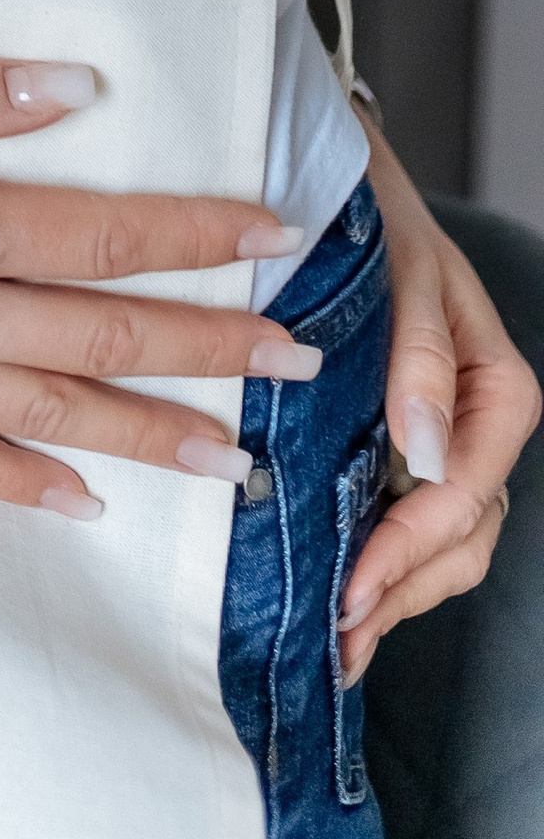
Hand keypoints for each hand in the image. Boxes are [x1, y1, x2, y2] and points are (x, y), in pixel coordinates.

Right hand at [0, 46, 327, 516]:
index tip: (277, 237)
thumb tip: (74, 91)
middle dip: (209, 346)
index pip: (99, 234)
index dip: (196, 232)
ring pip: (53, 413)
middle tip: (300, 363)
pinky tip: (83, 500)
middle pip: (99, 335)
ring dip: (150, 433)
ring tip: (234, 458)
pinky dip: (31, 483)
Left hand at [336, 128, 538, 679]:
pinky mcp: (411, 450)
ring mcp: (451, 445)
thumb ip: (421, 361)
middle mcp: (483, 429)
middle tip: (340, 640)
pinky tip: (343, 603)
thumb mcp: (406, 277)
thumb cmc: (381, 226)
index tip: (354, 585)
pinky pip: (415, 525)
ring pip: (446, 547)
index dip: (409, 548)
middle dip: (403, 591)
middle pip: (461, 539)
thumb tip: (425, 452)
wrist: (349, 192)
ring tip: (339, 646)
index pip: (462, 496)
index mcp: (500, 393)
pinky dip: (385, 566)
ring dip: (397, 595)